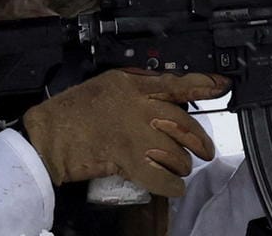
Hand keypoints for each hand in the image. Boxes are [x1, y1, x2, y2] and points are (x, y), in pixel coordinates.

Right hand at [22, 69, 229, 197]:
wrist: (50, 135)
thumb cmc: (73, 109)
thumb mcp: (108, 84)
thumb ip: (138, 87)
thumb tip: (166, 96)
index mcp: (135, 87)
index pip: (177, 83)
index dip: (203, 85)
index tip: (221, 86)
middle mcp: (141, 108)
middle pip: (185, 125)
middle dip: (199, 141)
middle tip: (204, 150)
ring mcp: (137, 135)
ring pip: (177, 154)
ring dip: (182, 166)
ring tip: (179, 170)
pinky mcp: (129, 161)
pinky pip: (163, 178)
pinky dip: (172, 186)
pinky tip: (172, 187)